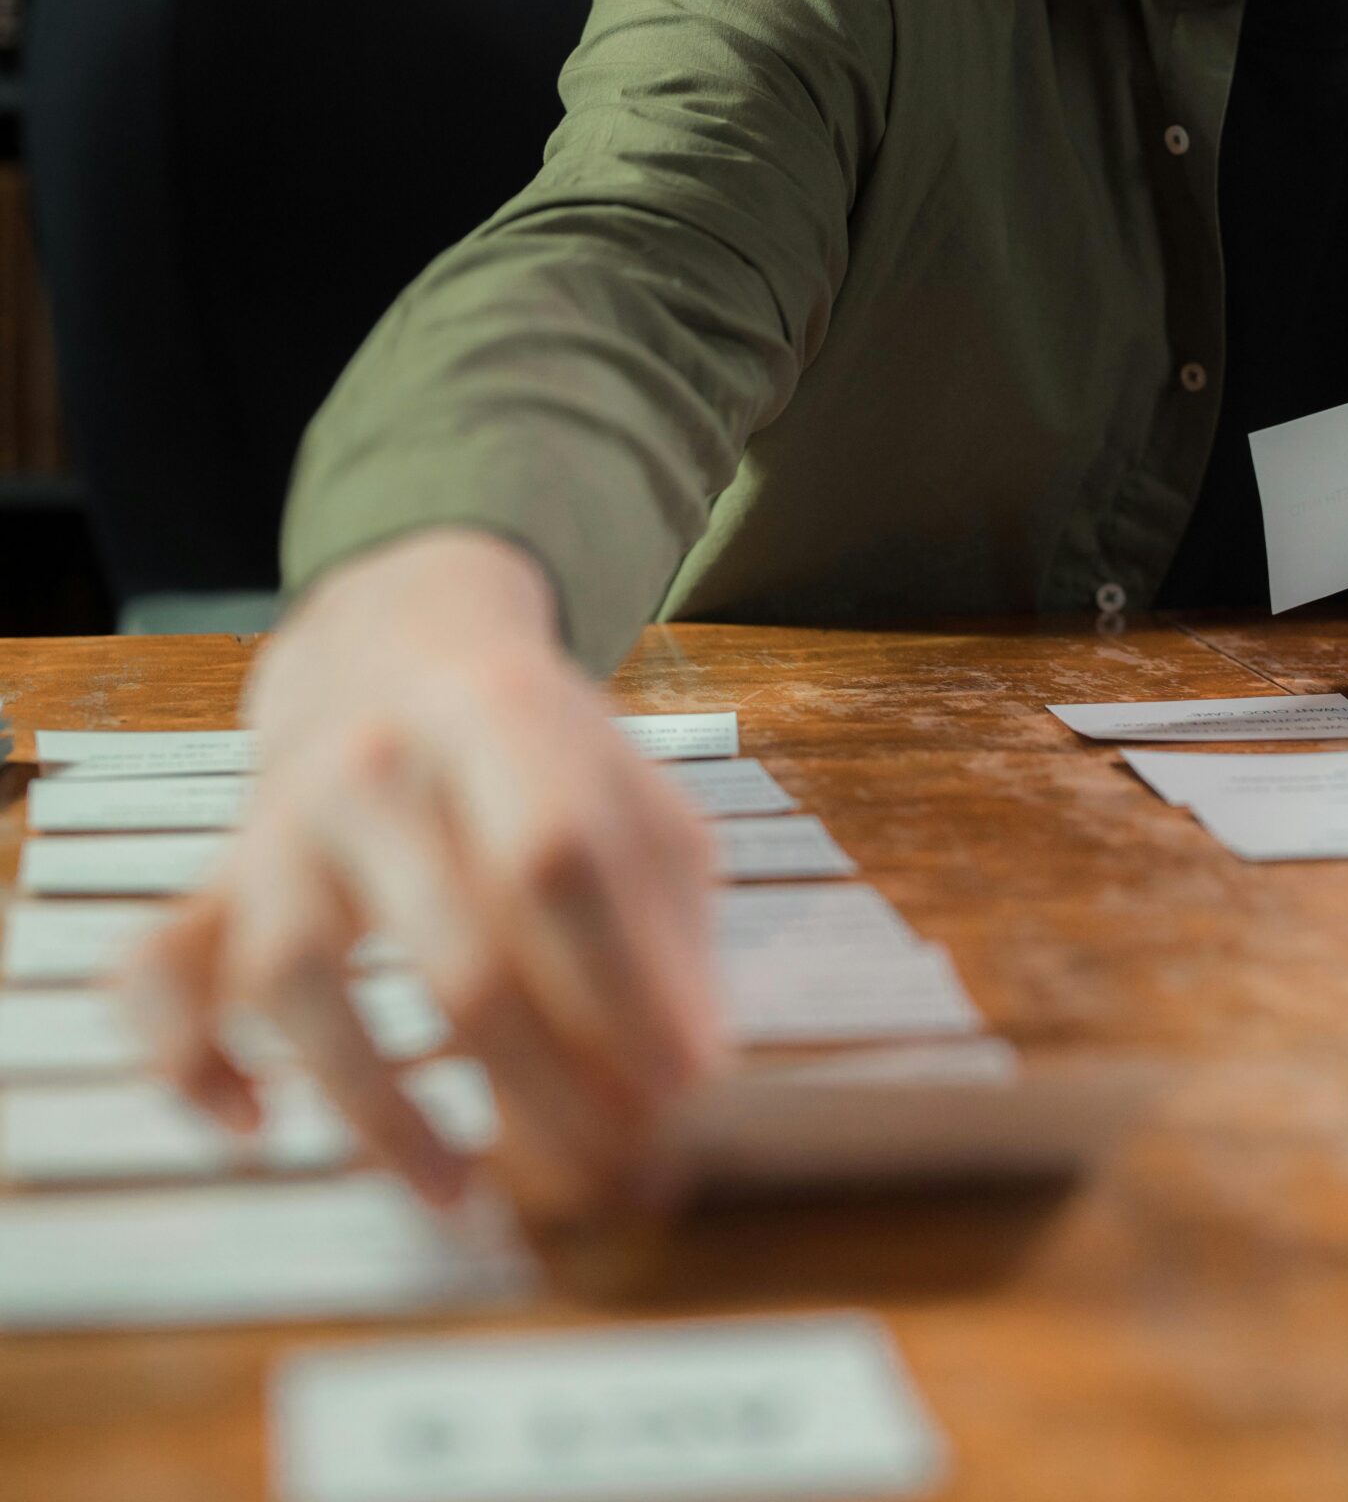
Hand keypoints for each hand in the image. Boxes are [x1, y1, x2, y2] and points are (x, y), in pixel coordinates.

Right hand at [117, 528, 724, 1207]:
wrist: (393, 644)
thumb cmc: (537, 745)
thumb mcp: (628, 785)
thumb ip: (667, 909)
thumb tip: (693, 1069)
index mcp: (496, 713)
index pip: (562, 861)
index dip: (626, 987)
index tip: (683, 1092)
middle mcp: (374, 762)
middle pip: (459, 949)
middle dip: (547, 1089)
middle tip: (612, 1178)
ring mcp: (280, 822)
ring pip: (304, 979)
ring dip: (383, 1110)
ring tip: (463, 1194)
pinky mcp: (218, 882)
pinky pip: (164, 978)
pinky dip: (191, 1061)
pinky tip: (257, 1128)